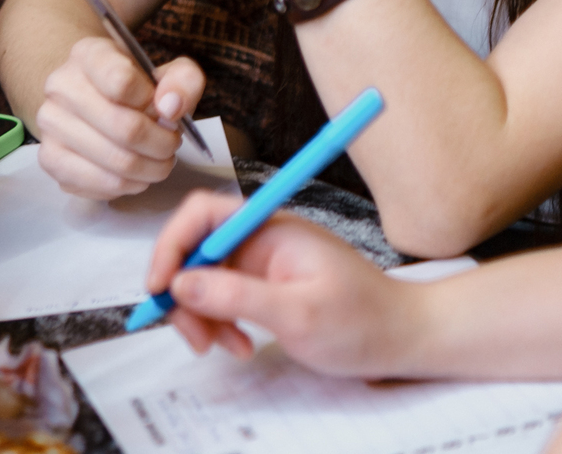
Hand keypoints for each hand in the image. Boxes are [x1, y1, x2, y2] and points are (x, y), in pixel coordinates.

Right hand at [33, 36, 204, 198]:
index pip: (122, 82)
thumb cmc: (137, 89)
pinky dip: (130, 184)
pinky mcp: (50, 159)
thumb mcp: (169, 73)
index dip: (154, 103)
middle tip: (172, 144)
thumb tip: (171, 107)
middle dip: (162, 144)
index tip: (165, 109)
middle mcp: (61, 86)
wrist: (98, 101)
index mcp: (88, 54)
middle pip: (125, 128)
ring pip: (117, 161)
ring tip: (159, 160)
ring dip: (151, 168)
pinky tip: (138, 173)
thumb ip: (183, 81)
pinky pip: (101, 184)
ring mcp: (51, 124)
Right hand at [148, 190, 419, 378]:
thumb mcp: (298, 313)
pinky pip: (222, 297)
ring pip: (203, 278)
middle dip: (184, 293)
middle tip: (196, 337)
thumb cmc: (364, 321)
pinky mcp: (263, 285)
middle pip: (195, 250)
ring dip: (201, 315)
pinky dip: (219, 322)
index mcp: (271, 227)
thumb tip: (182, 282)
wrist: (401, 336)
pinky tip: (239, 344)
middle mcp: (261, 237)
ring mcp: (261, 262)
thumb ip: (237, 296)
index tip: (160, 288)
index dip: (172, 246)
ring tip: (227, 346)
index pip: (202, 214)